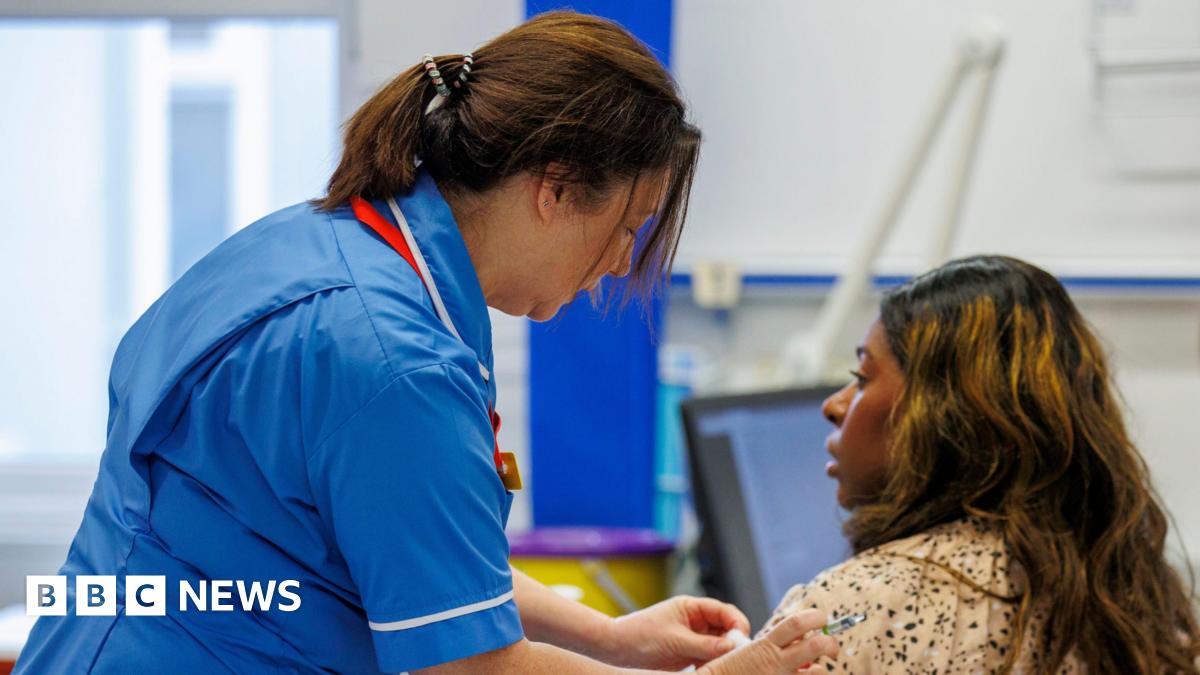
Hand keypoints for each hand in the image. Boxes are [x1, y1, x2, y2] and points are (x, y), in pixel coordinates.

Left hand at [600, 595, 750, 669]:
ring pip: (718, 646)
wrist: (615, 649)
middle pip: (725, 629)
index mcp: (692, 607)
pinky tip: (709, 671)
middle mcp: (695, 621)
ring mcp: (691, 638)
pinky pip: (708, 658)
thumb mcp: (675, 640)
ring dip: (723, 656)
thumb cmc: (640, 636)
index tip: (741, 641)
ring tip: (721, 667)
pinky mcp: (687, 654)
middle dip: (732, 643)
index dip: (737, 624)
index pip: (724, 612)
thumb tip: (732, 646)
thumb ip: (704, 644)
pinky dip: (712, 665)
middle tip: (735, 658)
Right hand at [697, 609, 837, 674]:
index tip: (821, 619)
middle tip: (831, 646)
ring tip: (819, 668)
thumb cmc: (727, 672)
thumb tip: (796, 642)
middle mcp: (775, 662)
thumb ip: (769, 647)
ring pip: (818, 672)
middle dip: (830, 643)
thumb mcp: (746, 653)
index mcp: (765, 646)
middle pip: (815, 645)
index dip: (814, 617)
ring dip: (823, 669)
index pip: (796, 624)